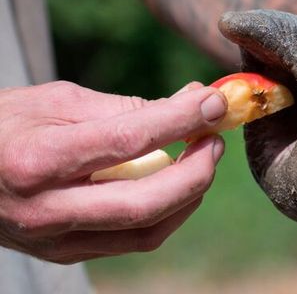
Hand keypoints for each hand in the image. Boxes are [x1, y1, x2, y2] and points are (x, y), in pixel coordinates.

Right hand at [0, 81, 225, 262]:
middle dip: (196, 172)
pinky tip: (177, 184)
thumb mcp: (56, 101)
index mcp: (37, 160)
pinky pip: (133, 240)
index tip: (216, 102)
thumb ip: (123, 108)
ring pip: (146, 231)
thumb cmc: (5, 126)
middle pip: (145, 203)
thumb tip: (190, 105)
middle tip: (215, 139)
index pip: (127, 141)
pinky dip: (166, 212)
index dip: (181, 120)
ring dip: (188, 195)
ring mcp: (54, 240)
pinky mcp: (65, 254)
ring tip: (202, 158)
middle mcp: (45, 210)